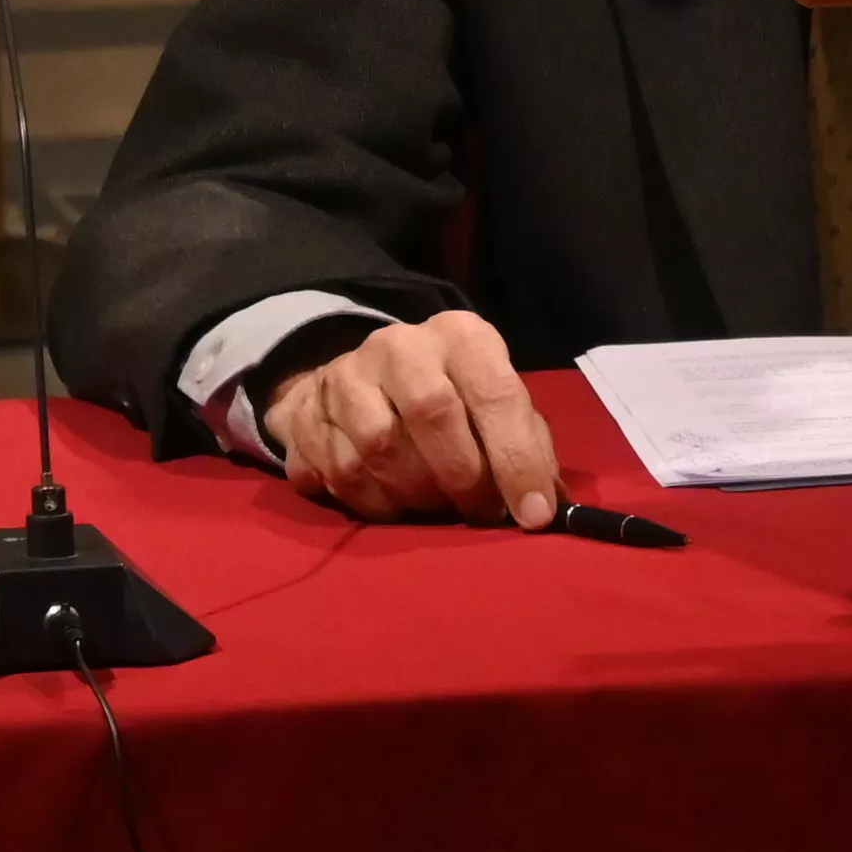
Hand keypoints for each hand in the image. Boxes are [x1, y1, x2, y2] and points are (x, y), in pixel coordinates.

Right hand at [258, 312, 559, 527]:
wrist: (364, 378)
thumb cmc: (453, 398)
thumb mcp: (495, 405)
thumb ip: (525, 447)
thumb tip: (544, 507)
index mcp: (460, 336)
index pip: (495, 392)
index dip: (516, 459)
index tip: (533, 515)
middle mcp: (400, 345)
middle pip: (431, 412)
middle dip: (462, 478)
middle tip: (477, 513)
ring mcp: (345, 374)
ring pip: (378, 446)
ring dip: (414, 495)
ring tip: (433, 506)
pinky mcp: (306, 409)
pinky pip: (336, 472)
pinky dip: (371, 503)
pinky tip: (391, 503)